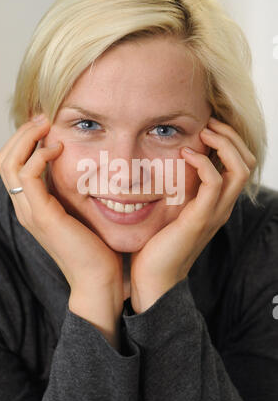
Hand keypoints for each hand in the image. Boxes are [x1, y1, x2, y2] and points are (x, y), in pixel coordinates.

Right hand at [0, 114, 124, 346]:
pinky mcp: (43, 215)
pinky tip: (58, 149)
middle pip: (4, 158)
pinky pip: (28, 176)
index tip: (45, 124)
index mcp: (31, 205)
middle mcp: (24, 207)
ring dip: (27, 138)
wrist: (98, 278)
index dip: (24, 139)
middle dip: (22, 133)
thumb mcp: (78, 211)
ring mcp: (30, 211)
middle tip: (44, 119)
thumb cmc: (93, 245)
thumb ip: (70, 191)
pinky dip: (38, 156)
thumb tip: (78, 166)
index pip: (12, 163)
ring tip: (48, 127)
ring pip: (10, 162)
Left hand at [130, 116, 256, 313]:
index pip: (240, 165)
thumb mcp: (171, 209)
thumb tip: (163, 164)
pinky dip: (205, 163)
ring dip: (224, 145)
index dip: (230, 141)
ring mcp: (214, 213)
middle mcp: (222, 206)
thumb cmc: (157, 242)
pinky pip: (214, 183)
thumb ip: (176, 189)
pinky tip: (186, 154)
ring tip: (205, 131)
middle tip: (209, 123)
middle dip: (231, 137)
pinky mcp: (200, 218)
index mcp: (217, 203)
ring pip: (239, 170)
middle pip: (247, 163)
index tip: (209, 125)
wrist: (154, 277)